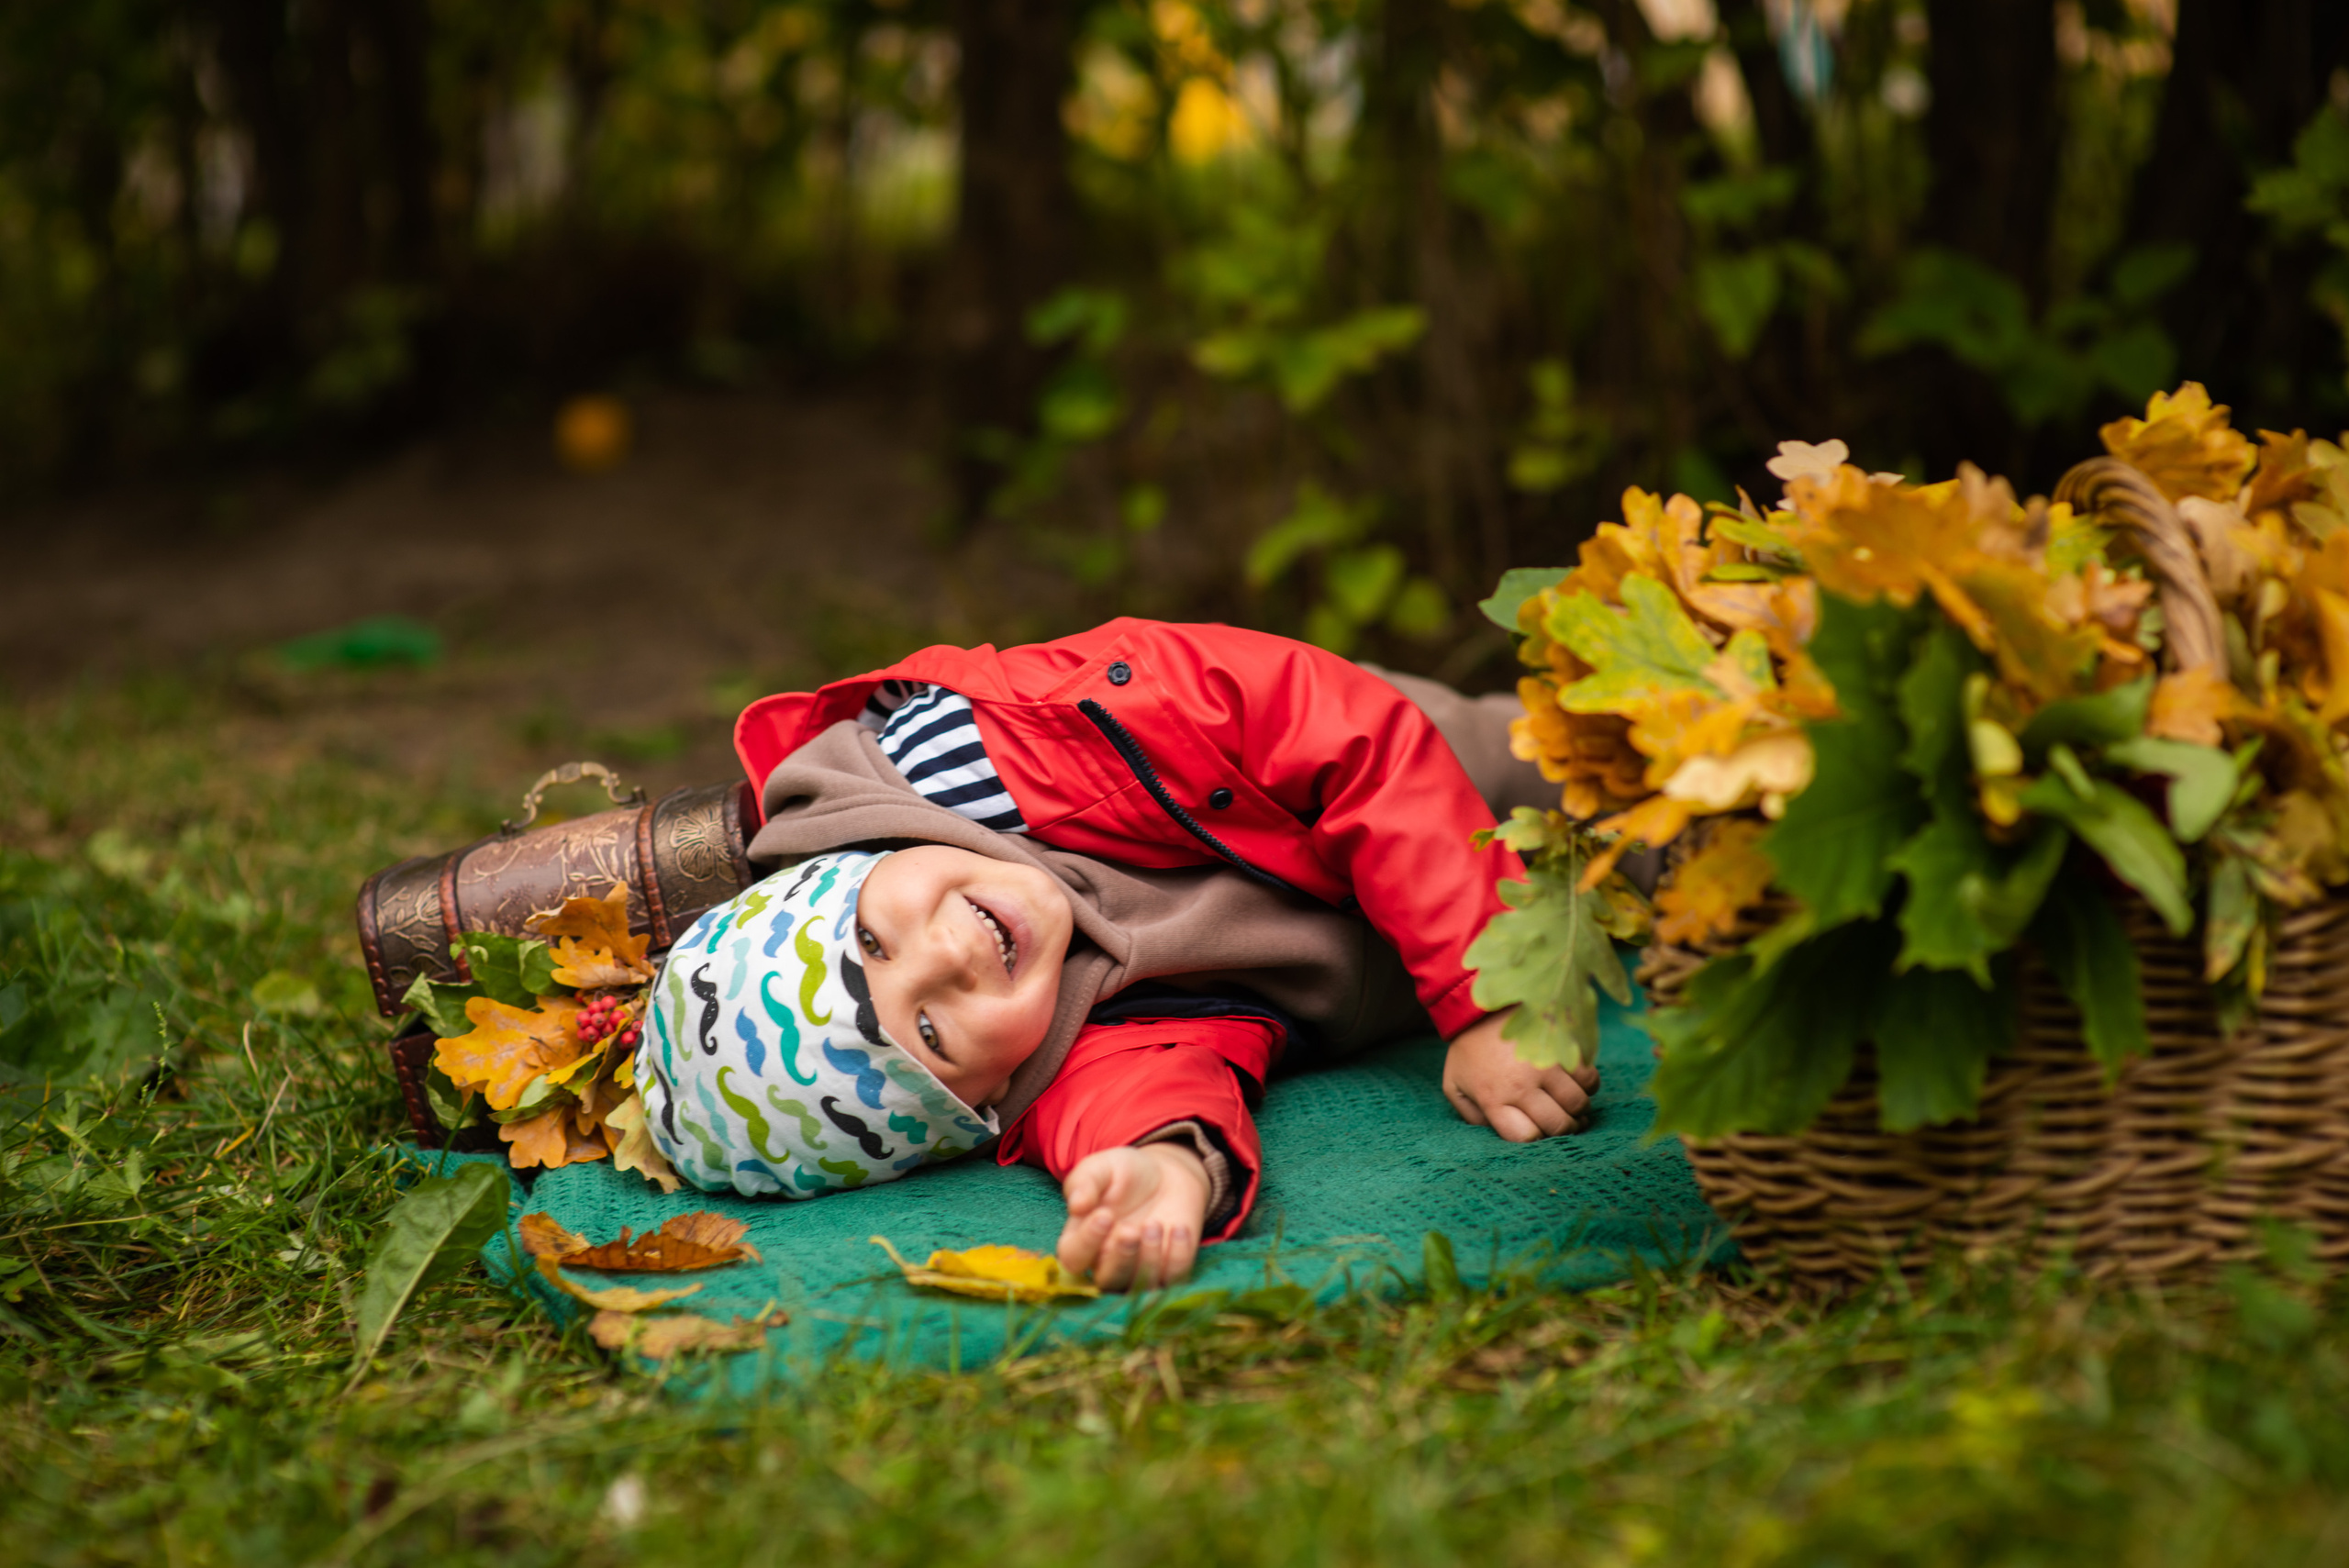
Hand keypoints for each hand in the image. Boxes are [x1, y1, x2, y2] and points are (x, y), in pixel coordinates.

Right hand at [1056, 1143, 1208, 1290]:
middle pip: (1107, 1280)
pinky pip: (1174, 1279)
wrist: (1165, 1175)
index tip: (1104, 1215)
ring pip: (1139, 1286)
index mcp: (1080, 1241)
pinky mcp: (1169, 1270)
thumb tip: (1076, 1204)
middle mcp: (1106, 1263)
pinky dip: (1178, 1257)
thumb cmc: (1124, 1173)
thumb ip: (1085, 1182)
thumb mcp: (1102, 1168)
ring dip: (1148, 1260)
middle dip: (1120, 1257)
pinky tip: (1179, 1228)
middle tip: (1131, 1229)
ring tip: (1154, 1223)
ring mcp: (1138, 1271)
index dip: (1087, 1242)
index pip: (1073, 1257)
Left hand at [1442, 1011, 1599, 1141]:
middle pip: (1559, 1125)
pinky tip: (1574, 1081)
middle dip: (1564, 1129)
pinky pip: (1589, 1078)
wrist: (1479, 1001)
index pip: (1527, 1138)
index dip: (1536, 1140)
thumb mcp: (1455, 1084)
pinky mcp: (1561, 1045)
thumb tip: (1496, 1133)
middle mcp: (1520, 1085)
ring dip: (1578, 1109)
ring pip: (1578, 1104)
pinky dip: (1588, 1085)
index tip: (1538, 1130)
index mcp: (1493, 1098)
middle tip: (1563, 1122)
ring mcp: (1544, 1064)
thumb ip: (1471, 1115)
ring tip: (1569, 1102)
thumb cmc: (1468, 1047)